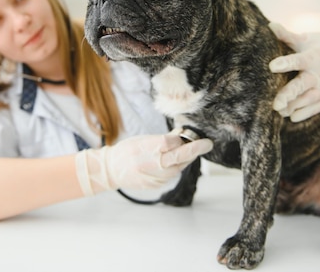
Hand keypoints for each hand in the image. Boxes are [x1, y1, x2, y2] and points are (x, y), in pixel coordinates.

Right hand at [75, 130, 212, 195]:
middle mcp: (151, 164)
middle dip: (195, 149)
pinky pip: (173, 174)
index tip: (186, 134)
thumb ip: (162, 139)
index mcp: (145, 149)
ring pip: (179, 167)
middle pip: (179, 156)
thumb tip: (182, 136)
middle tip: (207, 144)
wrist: (112, 171)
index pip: (169, 142)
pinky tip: (171, 161)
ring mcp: (155, 177)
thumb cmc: (127, 151)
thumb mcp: (142, 140)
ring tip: (186, 150)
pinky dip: (176, 167)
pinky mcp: (157, 185)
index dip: (180, 138)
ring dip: (186, 158)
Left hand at [268, 22, 319, 121]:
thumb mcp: (303, 39)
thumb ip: (286, 35)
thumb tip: (270, 25)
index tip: (272, 66)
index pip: (298, 60)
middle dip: (289, 94)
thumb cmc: (317, 44)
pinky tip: (292, 117)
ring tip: (279, 111)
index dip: (286, 63)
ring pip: (309, 98)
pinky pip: (318, 106)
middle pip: (303, 85)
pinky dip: (306, 112)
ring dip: (294, 106)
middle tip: (275, 104)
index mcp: (313, 56)